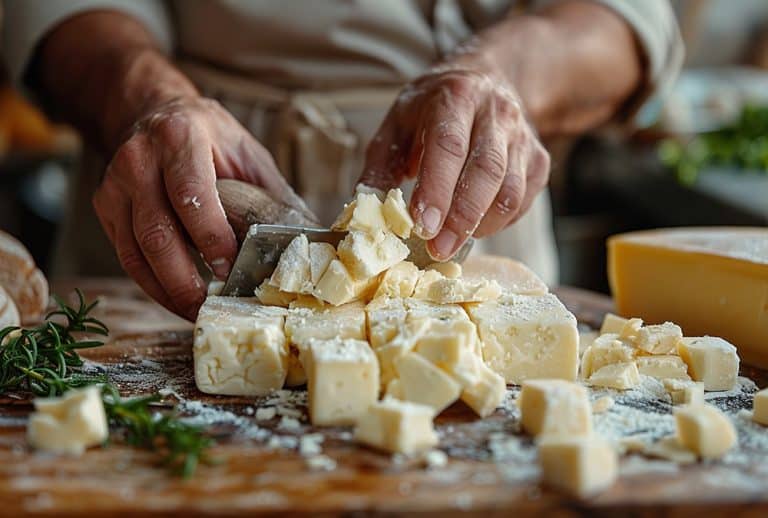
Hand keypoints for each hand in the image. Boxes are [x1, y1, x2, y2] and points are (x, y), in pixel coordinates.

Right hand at [93, 96, 301, 319]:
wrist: (155, 112)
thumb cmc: (210, 137)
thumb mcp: (247, 151)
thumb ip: (270, 192)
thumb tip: (306, 237)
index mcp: (180, 137)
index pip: (190, 194)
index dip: (209, 236)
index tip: (229, 267)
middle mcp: (139, 159)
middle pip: (156, 231)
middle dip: (183, 277)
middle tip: (210, 306)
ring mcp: (115, 184)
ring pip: (135, 250)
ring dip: (166, 288)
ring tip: (195, 311)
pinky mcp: (105, 206)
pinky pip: (126, 255)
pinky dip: (151, 283)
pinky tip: (175, 298)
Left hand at [360, 65, 549, 259]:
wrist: (485, 80)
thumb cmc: (432, 110)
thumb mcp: (397, 125)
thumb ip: (380, 168)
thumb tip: (366, 212)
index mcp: (455, 96)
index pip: (449, 145)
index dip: (437, 189)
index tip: (423, 225)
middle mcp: (495, 112)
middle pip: (487, 170)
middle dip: (461, 217)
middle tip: (439, 249)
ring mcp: (522, 136)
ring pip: (511, 189)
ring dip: (481, 225)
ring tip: (453, 244)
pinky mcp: (538, 158)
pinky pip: (524, 200)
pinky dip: (499, 222)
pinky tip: (475, 227)